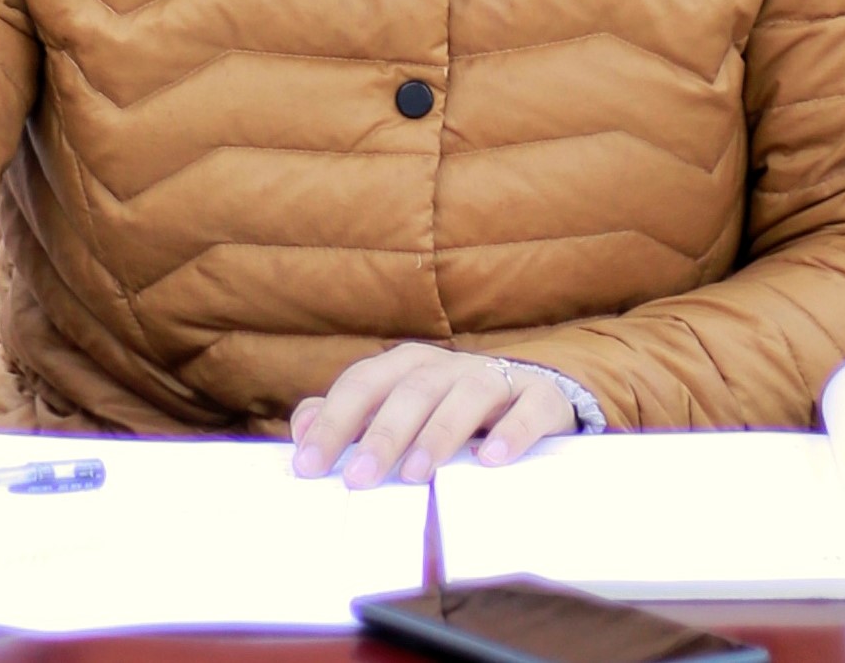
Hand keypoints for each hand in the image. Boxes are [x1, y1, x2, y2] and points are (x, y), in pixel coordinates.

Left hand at [290, 342, 576, 487]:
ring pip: (467, 395)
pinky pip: (528, 409)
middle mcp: (451, 366)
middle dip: (382, 434)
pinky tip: (491, 459)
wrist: (535, 401)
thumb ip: (350, 418)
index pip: (363, 383)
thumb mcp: (399, 413)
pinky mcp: (541, 398)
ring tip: (416, 473)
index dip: (334, 421)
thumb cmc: (451, 414)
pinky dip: (510, 431)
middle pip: (412, 390)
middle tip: (358, 478)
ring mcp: (498, 378)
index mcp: (409, 366)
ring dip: (439, 433)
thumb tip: (303, 429)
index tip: (309, 465)